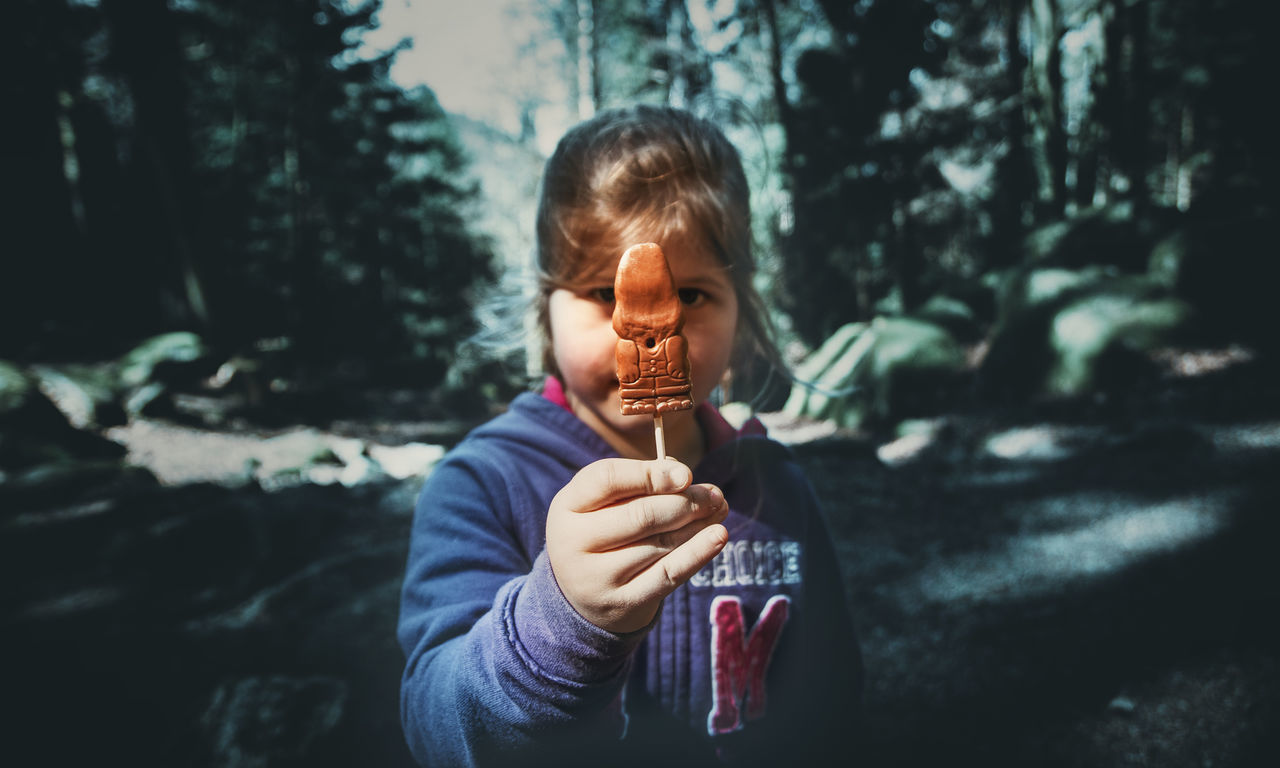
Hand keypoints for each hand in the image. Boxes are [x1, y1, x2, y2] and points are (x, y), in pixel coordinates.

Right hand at [545, 458, 728, 633]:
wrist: (583, 596)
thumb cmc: (602, 531)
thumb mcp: (603, 503)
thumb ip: (638, 482)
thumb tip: (683, 476)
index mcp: (567, 506)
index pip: (606, 480)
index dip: (649, 474)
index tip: (686, 474)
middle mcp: (573, 543)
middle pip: (639, 515)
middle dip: (685, 502)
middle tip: (714, 494)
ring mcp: (597, 578)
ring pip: (659, 544)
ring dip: (697, 524)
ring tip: (720, 509)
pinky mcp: (622, 603)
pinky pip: (668, 575)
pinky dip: (698, 554)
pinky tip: (718, 536)